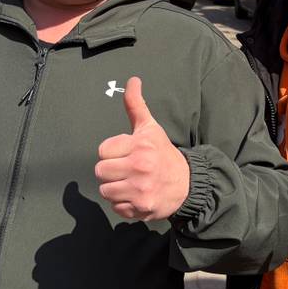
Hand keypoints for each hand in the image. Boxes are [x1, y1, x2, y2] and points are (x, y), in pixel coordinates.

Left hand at [95, 77, 189, 220]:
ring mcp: (140, 190)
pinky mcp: (141, 208)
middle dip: (110, 171)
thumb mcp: (150, 128)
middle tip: (126, 169)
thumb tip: (132, 80)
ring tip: (129, 183)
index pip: (102, 151)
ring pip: (105, 191)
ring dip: (114, 188)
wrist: (187, 184)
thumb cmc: (163, 153)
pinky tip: (135, 196)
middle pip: (100, 171)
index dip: (112, 152)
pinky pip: (116, 207)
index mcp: (140, 146)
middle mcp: (140, 168)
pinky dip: (123, 204)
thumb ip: (136, 106)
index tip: (126, 153)